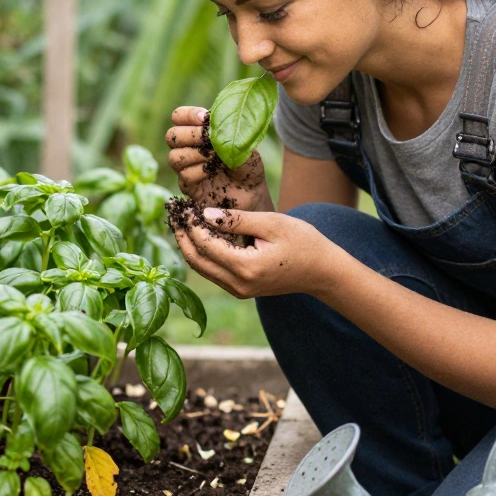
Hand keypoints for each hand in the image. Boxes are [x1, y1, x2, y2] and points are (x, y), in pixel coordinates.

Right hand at [165, 106, 273, 212]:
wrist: (253, 193)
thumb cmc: (248, 166)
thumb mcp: (244, 144)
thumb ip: (229, 132)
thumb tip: (214, 124)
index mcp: (198, 133)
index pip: (179, 117)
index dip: (187, 115)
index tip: (205, 118)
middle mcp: (188, 149)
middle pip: (171, 136)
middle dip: (190, 134)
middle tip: (209, 138)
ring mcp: (186, 168)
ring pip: (174, 157)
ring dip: (194, 154)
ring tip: (214, 156)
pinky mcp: (189, 187)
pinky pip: (184, 176)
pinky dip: (198, 171)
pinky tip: (213, 171)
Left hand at [170, 206, 333, 298]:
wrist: (322, 271)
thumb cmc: (303, 242)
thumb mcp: (272, 223)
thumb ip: (237, 220)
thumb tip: (205, 214)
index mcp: (245, 267)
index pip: (205, 245)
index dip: (190, 224)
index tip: (182, 205)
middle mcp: (238, 284)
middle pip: (196, 261)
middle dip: (182, 236)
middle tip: (173, 213)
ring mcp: (238, 290)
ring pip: (201, 269)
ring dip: (188, 246)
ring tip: (181, 222)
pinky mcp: (240, 290)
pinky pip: (212, 272)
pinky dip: (201, 254)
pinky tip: (198, 235)